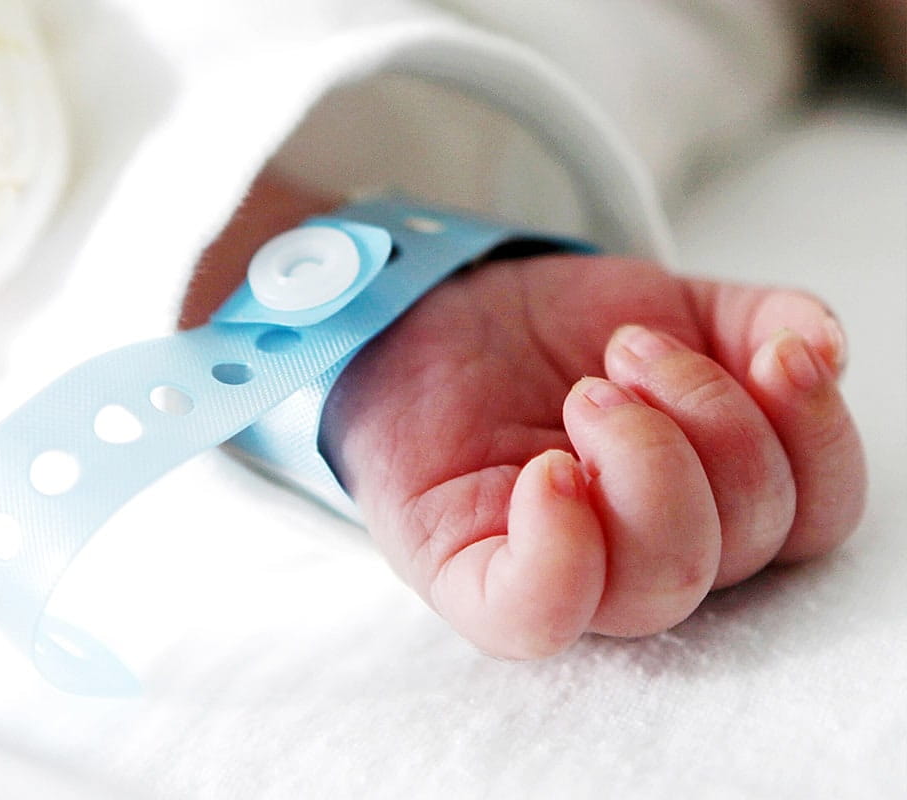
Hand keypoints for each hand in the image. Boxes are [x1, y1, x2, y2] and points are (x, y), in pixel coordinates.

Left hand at [182, 173, 866, 658]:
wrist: (428, 314)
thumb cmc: (551, 336)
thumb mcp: (674, 307)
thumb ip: (759, 324)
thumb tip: (819, 349)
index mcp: (713, 506)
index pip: (814, 516)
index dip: (817, 435)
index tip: (774, 353)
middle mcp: (647, 559)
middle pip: (743, 543)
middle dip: (708, 421)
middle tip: (627, 355)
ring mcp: (562, 579)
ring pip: (662, 580)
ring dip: (644, 457)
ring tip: (585, 390)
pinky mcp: (473, 582)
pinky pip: (536, 615)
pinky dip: (560, 546)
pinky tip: (551, 471)